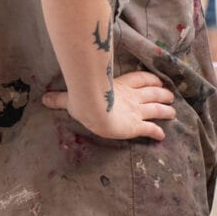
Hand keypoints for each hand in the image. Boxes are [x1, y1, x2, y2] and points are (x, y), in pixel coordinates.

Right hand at [43, 69, 174, 141]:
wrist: (94, 110)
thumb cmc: (84, 100)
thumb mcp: (71, 98)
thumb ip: (60, 98)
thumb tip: (43, 98)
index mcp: (120, 86)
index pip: (139, 79)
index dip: (149, 80)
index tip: (157, 80)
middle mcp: (132, 97)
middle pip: (152, 93)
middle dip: (162, 94)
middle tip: (170, 96)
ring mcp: (136, 111)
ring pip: (156, 109)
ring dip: (165, 110)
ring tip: (173, 112)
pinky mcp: (137, 125)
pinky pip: (151, 129)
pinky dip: (157, 132)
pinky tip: (162, 135)